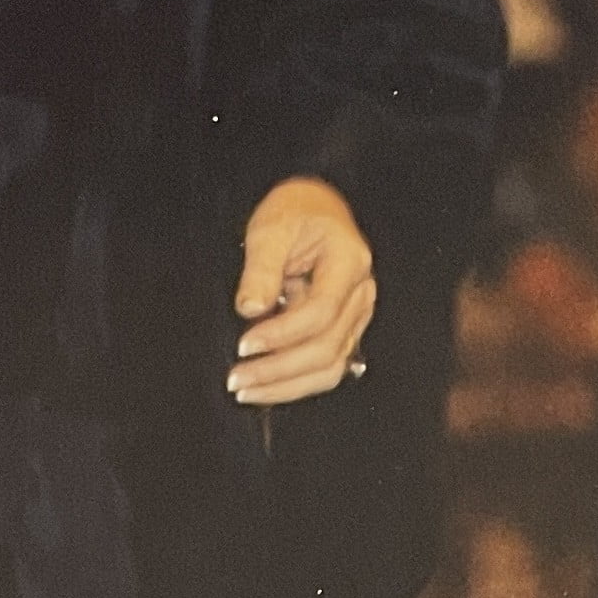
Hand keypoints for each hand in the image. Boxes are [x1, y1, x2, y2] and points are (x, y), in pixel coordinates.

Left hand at [229, 177, 374, 403]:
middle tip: (238, 378)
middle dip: (279, 370)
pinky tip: (266, 386)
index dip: (281, 334)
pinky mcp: (344, 330)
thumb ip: (261, 270)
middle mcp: (360, 294)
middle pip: (327, 348)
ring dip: (287, 385)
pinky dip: (296, 382)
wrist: (314, 207)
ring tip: (247, 390)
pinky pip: (326, 365)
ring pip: (330, 367)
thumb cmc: (297, 212)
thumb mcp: (271, 229)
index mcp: (349, 263)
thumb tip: (251, 309)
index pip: (320, 312)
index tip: (245, 344)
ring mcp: (356, 315)